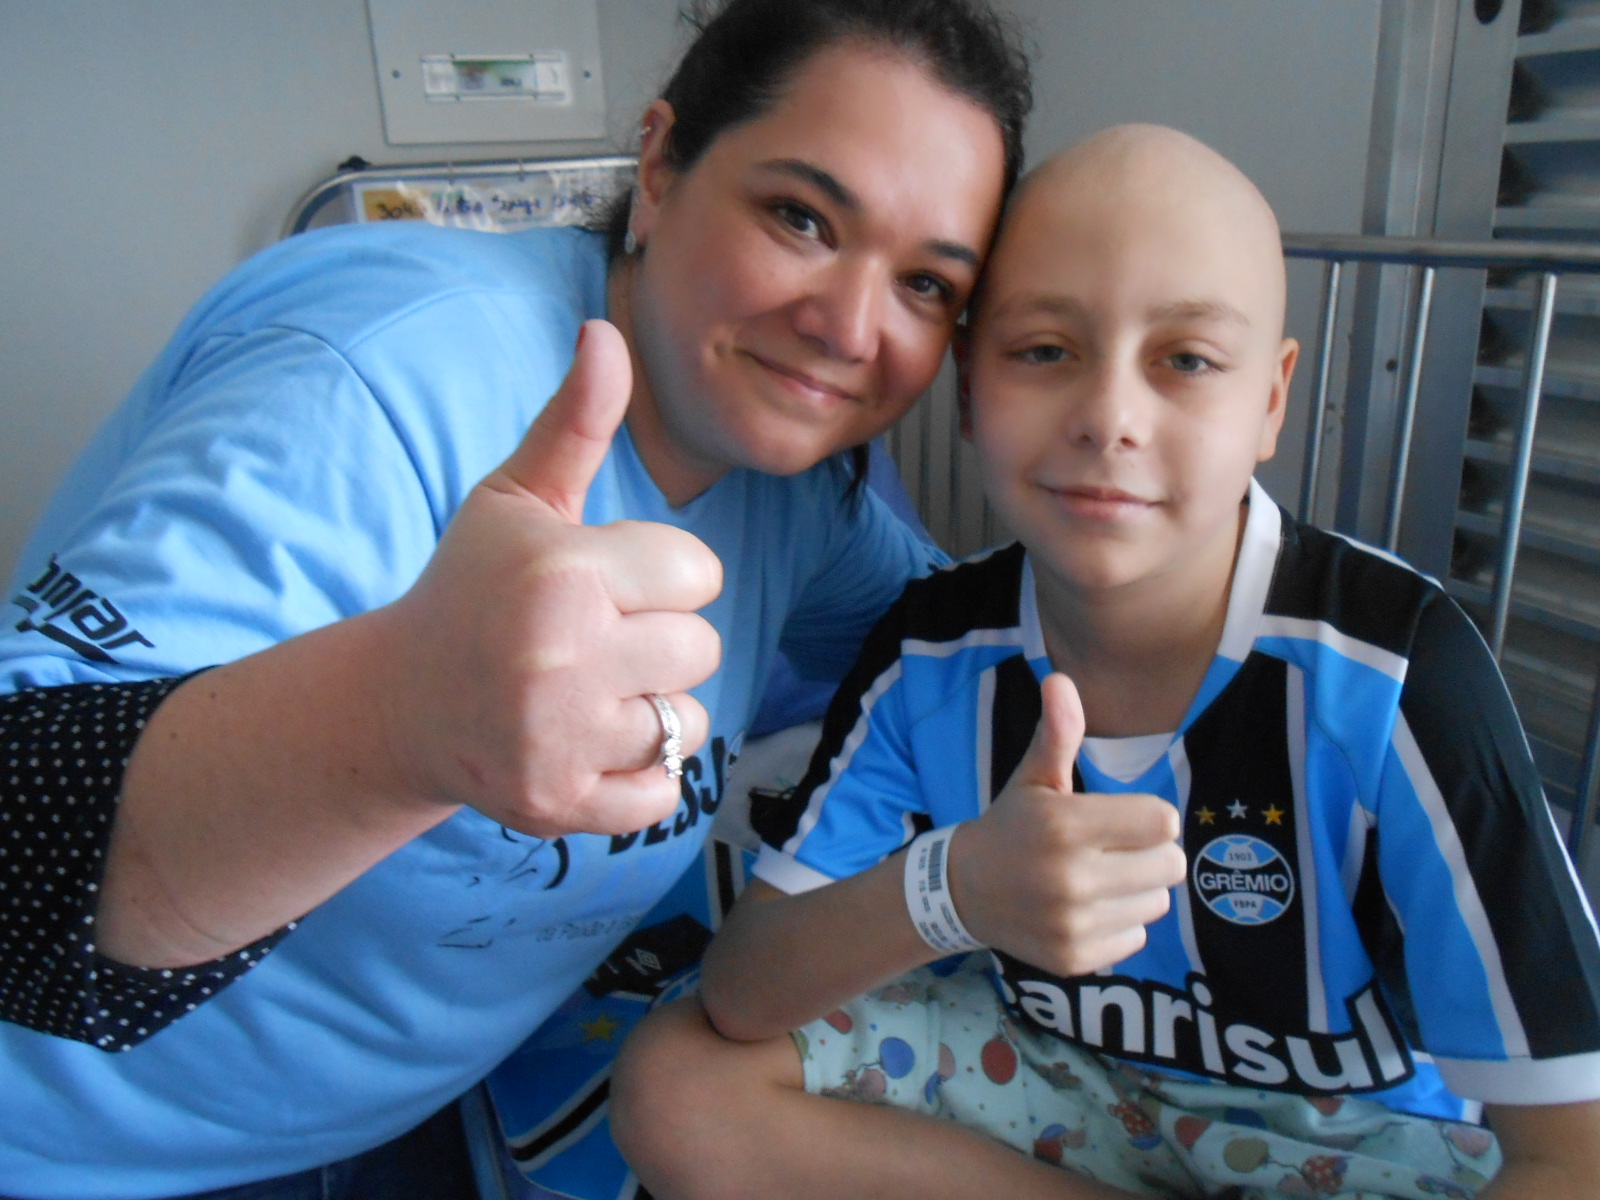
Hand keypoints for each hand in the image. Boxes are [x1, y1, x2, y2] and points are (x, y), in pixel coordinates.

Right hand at [377, 319, 723, 837]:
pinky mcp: (561, 804)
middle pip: (701, 646)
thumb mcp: (516, 500)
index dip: (659, 575)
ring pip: (689, 719)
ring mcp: (561, 738)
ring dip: (650, 709)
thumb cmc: (473, 590)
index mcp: (563, 572)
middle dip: (657, 642)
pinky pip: (666, 792)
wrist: (402, 703)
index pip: (697, 571)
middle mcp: (563, 656)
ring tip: (584, 694)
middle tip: (590, 643)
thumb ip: (574, 422)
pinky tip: (584, 745)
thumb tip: (606, 331)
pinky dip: (639, 776)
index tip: (606, 585)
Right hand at [949, 672, 1185, 976]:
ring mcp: (1074, 925)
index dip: (1147, 818)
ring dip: (1137, 890)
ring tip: (1097, 880)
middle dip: (1149, 854)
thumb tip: (1061, 680)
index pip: (1163, 823)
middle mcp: (1072, 880)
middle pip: (1171, 865)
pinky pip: (1136, 936)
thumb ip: (1058, 734)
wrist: (964, 892)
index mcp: (1066, 827)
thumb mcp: (1034, 779)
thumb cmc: (1012, 826)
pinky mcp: (1077, 959)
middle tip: (1112, 851)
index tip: (1120, 819)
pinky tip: (1085, 910)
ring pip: (1157, 902)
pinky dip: (1119, 923)